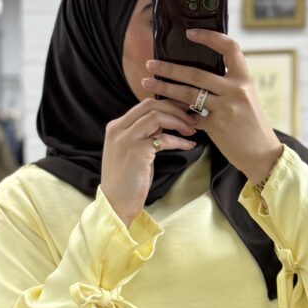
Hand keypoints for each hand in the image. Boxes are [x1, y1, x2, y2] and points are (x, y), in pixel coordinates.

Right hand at [101, 98, 197, 226]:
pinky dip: (179, 140)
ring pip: (157, 116)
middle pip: (150, 104)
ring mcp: (126, 139)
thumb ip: (143, 134)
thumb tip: (164, 122)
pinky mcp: (137, 151)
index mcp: (116, 127)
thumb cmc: (127, 180)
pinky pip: (164, 138)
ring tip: (191, 130)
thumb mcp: (132, 150)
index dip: (167, 105)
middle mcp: (118, 129)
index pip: (144, 105)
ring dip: (178, 121)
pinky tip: (189, 145)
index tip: (183, 111)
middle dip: (175, 109)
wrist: (116, 203)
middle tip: (191, 119)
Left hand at [141, 29, 283, 183]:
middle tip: (151, 64)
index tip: (189, 33)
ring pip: (188, 94)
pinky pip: (190, 115)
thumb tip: (199, 73)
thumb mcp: (246, 98)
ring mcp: (226, 108)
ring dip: (164, 88)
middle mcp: (236, 90)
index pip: (229, 48)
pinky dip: (177, 112)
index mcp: (244, 79)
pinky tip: (163, 109)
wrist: (262, 153)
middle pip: (196, 73)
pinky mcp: (216, 126)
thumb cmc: (252, 124)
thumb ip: (227, 84)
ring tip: (147, 83)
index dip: (210, 37)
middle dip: (170, 68)